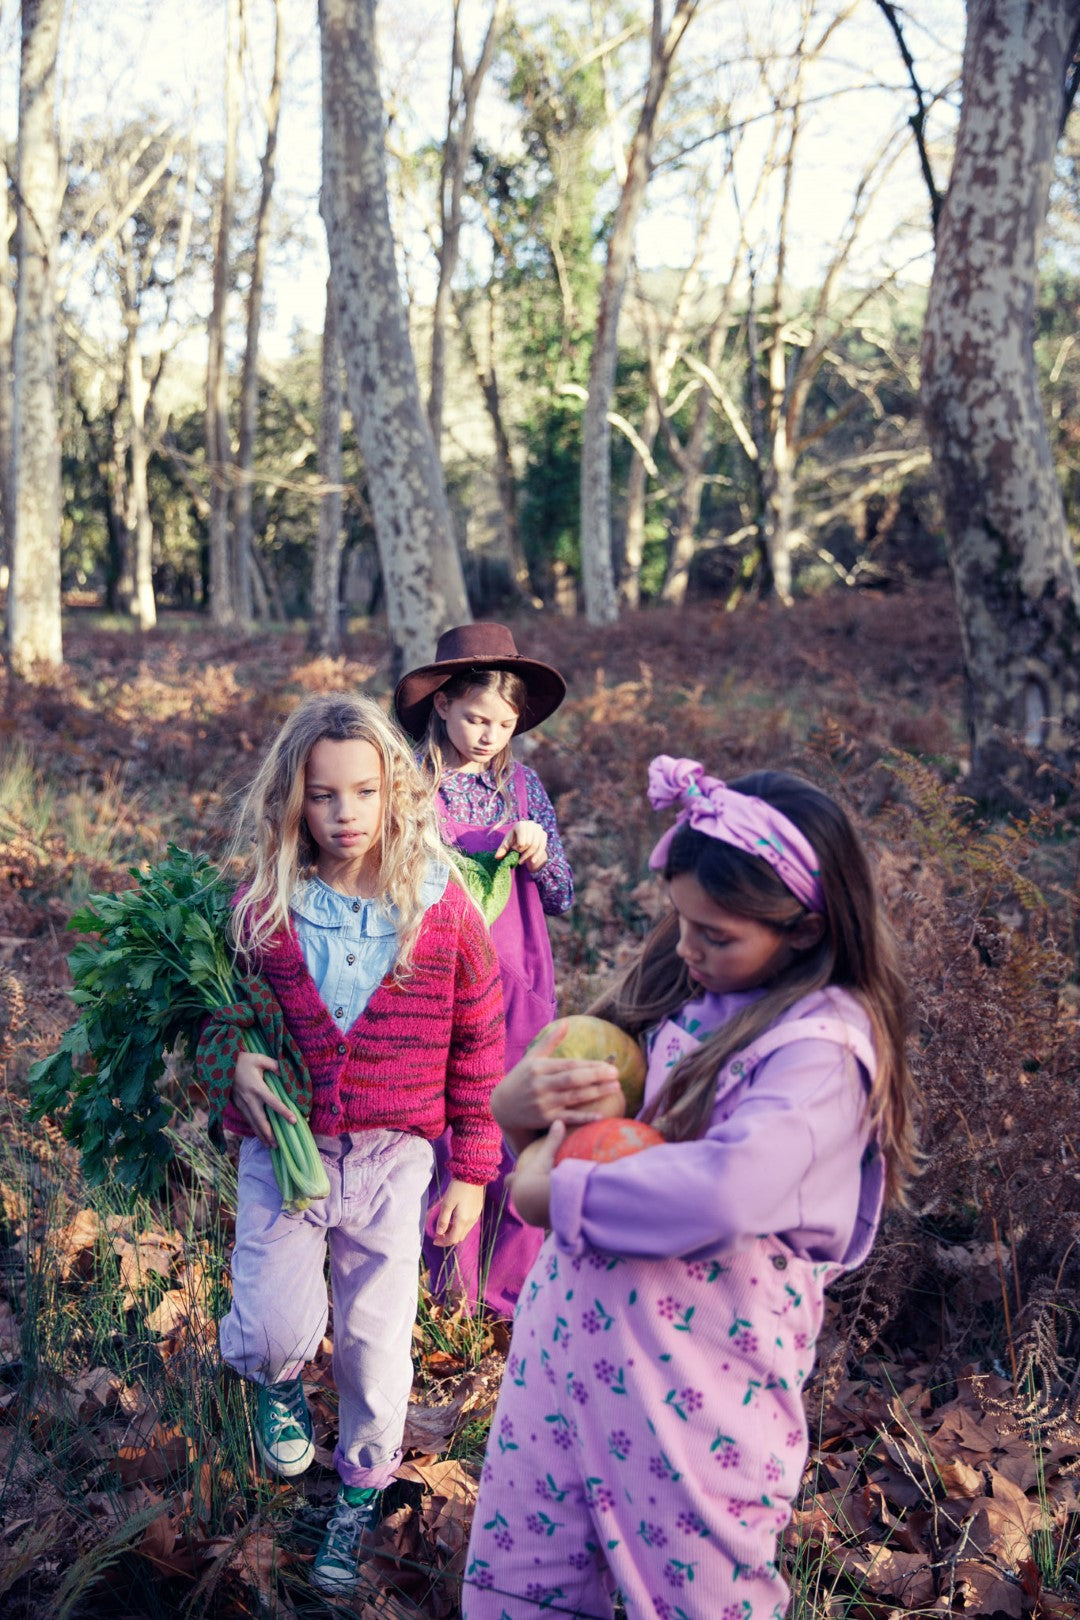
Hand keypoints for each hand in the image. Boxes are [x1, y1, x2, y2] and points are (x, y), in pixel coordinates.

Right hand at [229, 1050, 295, 1147]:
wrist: (221, 1064)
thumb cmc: (244, 1060)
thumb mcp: (260, 1059)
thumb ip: (275, 1065)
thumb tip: (286, 1072)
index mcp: (257, 1087)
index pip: (273, 1102)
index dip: (284, 1112)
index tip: (294, 1121)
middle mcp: (249, 1099)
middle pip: (260, 1121)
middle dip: (269, 1134)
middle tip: (278, 1145)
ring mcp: (242, 1104)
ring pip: (253, 1124)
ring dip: (261, 1136)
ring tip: (271, 1146)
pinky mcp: (237, 1106)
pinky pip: (248, 1120)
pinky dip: (254, 1130)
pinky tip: (261, 1136)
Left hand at [432, 1177, 484, 1246]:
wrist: (472, 1175)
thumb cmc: (457, 1188)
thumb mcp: (447, 1203)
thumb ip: (443, 1220)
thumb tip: (439, 1233)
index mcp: (463, 1220)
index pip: (453, 1239)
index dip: (443, 1242)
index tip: (434, 1240)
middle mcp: (471, 1221)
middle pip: (459, 1237)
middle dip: (448, 1238)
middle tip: (438, 1234)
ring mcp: (476, 1216)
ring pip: (464, 1232)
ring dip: (454, 1233)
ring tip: (445, 1226)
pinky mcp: (478, 1211)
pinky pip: (469, 1225)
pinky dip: (460, 1227)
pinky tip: (455, 1219)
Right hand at [491, 1020, 624, 1154]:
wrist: (502, 1106)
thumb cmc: (521, 1079)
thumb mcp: (532, 1058)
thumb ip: (550, 1041)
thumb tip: (566, 1022)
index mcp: (540, 1067)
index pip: (570, 1065)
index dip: (591, 1065)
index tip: (609, 1065)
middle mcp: (541, 1084)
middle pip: (574, 1079)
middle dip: (597, 1076)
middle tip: (617, 1074)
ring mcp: (543, 1103)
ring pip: (575, 1097)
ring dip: (597, 1093)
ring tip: (615, 1088)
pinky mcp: (545, 1119)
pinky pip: (568, 1118)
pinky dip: (584, 1118)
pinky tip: (600, 1115)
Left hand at [495, 818, 548, 872]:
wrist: (525, 839)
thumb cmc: (514, 840)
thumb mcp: (507, 844)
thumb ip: (502, 849)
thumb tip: (497, 857)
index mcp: (520, 825)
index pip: (522, 840)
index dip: (519, 847)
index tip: (515, 850)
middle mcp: (531, 824)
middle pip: (529, 843)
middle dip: (523, 851)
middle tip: (519, 854)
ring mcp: (538, 829)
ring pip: (535, 846)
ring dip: (528, 855)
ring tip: (522, 860)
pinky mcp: (544, 834)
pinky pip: (542, 847)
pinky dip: (537, 856)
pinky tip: (532, 861)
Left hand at [509, 1122, 565, 1227]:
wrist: (539, 1200)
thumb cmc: (538, 1175)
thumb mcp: (546, 1155)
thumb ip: (552, 1140)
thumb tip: (559, 1121)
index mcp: (517, 1182)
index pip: (510, 1180)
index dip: (511, 1179)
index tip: (511, 1177)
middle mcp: (519, 1199)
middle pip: (518, 1197)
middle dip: (525, 1195)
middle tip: (532, 1192)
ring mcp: (528, 1212)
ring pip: (529, 1210)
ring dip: (536, 1207)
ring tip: (544, 1204)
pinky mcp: (539, 1221)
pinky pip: (542, 1219)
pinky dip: (547, 1216)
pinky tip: (554, 1214)